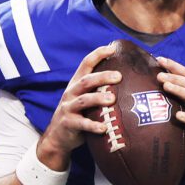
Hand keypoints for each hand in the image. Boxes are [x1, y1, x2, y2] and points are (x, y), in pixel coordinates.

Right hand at [36, 44, 122, 169]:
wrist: (57, 137)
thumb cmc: (79, 115)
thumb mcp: (85, 100)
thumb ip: (99, 90)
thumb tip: (127, 81)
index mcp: (77, 84)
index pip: (86, 64)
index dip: (98, 54)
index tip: (112, 48)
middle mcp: (71, 93)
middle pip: (86, 81)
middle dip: (102, 77)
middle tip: (119, 76)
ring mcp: (68, 108)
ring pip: (83, 100)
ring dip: (98, 98)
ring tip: (112, 99)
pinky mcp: (68, 124)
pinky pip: (81, 124)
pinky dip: (93, 126)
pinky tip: (104, 128)